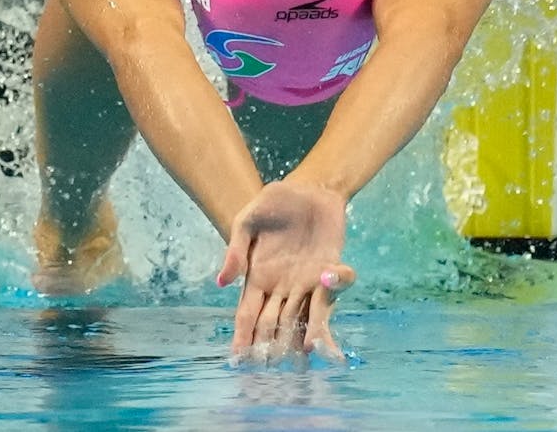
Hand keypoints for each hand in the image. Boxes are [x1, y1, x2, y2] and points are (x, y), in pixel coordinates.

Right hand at [216, 179, 355, 361]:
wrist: (309, 188)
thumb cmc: (274, 203)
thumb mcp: (248, 220)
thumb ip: (236, 249)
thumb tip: (222, 282)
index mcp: (258, 278)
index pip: (248, 315)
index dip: (243, 337)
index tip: (238, 359)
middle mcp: (283, 287)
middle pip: (275, 324)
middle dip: (272, 346)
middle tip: (270, 368)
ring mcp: (308, 282)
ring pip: (305, 317)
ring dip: (305, 336)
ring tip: (305, 355)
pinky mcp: (331, 271)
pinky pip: (334, 289)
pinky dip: (333, 291)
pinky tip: (327, 293)